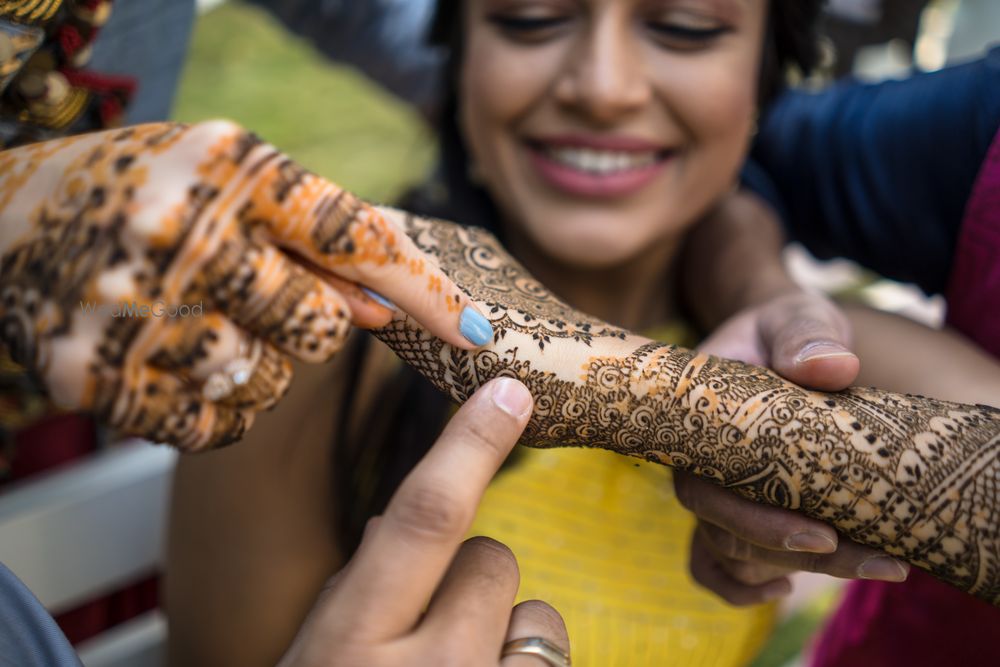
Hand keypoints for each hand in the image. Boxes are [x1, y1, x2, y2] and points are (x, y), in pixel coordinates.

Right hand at [0, 121, 492, 449]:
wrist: (8, 215)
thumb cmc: (146, 192)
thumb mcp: (233, 181)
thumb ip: (315, 239)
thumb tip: (387, 310)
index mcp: (226, 167)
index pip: (353, 237)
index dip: (424, 289)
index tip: (480, 332)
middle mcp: (178, 234)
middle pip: (318, 328)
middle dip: (307, 319)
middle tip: (252, 289)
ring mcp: (129, 310)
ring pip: (267, 381)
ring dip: (254, 361)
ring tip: (196, 316)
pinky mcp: (92, 377)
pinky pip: (212, 424)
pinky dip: (211, 402)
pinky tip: (173, 356)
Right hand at [278, 378, 570, 666]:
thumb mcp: (318, 652)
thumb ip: (356, 587)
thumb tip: (392, 522)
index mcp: (352, 641)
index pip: (426, 517)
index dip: (470, 446)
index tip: (508, 392)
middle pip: (491, 557)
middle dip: (466, 573)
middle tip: (429, 624)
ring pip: (532, 608)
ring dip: (499, 624)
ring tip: (457, 665)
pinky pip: (552, 651)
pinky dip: (521, 660)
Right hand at [677, 290, 908, 604]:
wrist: (773, 336)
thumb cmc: (780, 327)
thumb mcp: (793, 316)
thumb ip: (805, 334)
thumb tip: (833, 366)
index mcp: (696, 421)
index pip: (707, 486)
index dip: (756, 520)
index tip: (820, 535)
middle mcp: (695, 463)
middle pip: (726, 530)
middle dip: (798, 553)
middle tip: (878, 561)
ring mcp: (710, 488)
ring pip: (733, 550)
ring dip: (800, 569)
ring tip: (877, 566)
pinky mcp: (729, 505)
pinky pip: (710, 561)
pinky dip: (738, 587)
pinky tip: (784, 591)